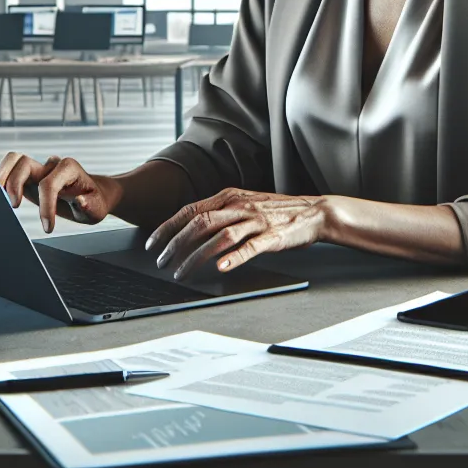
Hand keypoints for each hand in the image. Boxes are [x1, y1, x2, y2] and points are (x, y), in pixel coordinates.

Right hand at [0, 153, 120, 232]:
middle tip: (13, 206)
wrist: (94, 195)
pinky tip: (0, 195)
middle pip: (24, 162)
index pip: (49, 183)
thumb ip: (89, 205)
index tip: (48, 227)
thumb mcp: (98, 208)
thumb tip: (79, 200)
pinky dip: (3, 179)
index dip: (45, 206)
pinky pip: (12, 170)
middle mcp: (52, 166)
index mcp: (69, 169)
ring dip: (2, 175)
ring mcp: (39, 169)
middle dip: (15, 183)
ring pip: (14, 160)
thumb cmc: (95, 201)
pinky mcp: (30, 177)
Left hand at [144, 188, 330, 278]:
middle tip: (162, 262)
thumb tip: (190, 227)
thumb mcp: (244, 203)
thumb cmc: (276, 211)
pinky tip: (220, 268)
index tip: (153, 243)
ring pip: (219, 237)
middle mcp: (240, 205)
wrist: (314, 212)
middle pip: (200, 223)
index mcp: (230, 196)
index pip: (191, 209)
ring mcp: (256, 221)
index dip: (168, 226)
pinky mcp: (272, 237)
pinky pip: (250, 247)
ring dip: (196, 256)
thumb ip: (220, 211)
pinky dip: (234, 258)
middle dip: (176, 244)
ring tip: (182, 271)